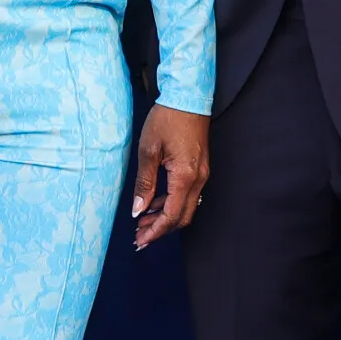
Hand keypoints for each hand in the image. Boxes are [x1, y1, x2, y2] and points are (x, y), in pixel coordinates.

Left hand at [127, 104, 209, 249]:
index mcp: (185, 176)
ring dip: (165, 217)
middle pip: (182, 217)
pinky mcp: (199, 168)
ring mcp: (202, 174)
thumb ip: (144, 183)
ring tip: (141, 222)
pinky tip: (154, 204)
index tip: (140, 241)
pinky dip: (171, 204)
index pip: (172, 215)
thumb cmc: (167, 119)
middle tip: (139, 237)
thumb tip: (138, 209)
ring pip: (186, 207)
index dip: (156, 231)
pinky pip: (188, 195)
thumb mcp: (148, 151)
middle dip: (161, 229)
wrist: (188, 98)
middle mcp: (198, 179)